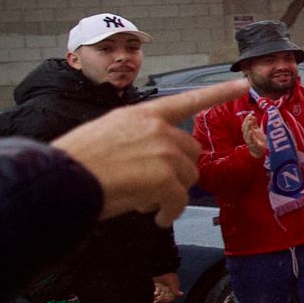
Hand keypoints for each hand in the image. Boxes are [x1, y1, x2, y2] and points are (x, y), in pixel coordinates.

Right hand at [51, 78, 249, 224]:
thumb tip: (151, 162)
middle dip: (177, 171)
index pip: (187, 100)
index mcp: (141, 114)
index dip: (218, 93)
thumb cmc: (76, 163)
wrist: (59, 180)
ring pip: (188, 177)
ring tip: (142, 199)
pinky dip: (169, 213)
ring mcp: (163, 152)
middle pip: (190, 152)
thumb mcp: (106, 135)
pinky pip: (179, 201)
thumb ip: (137, 140)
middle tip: (150, 186)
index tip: (244, 84)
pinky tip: (155, 217)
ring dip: (171, 193)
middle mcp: (156, 128)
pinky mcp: (165, 178)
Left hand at [153, 273, 180, 302]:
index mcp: (174, 289)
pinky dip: (155, 294)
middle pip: (165, 297)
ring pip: (160, 295)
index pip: (170, 297)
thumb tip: (182, 294)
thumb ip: (176, 290)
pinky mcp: (158, 285)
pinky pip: (157, 291)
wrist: (161, 268)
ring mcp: (163, 287)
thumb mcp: (172, 283)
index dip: (166, 300)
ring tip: (153, 301)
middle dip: (160, 300)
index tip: (161, 301)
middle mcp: (169, 289)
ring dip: (157, 298)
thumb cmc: (169, 275)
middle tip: (155, 302)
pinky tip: (153, 295)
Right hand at [242, 112, 267, 159]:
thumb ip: (254, 124)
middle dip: (247, 121)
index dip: (247, 119)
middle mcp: (247, 135)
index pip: (245, 124)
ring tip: (250, 121)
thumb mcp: (257, 130)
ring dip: (248, 127)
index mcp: (248, 131)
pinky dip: (250, 135)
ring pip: (246, 133)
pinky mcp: (252, 145)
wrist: (261, 150)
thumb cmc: (258, 139)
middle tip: (250, 117)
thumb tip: (252, 116)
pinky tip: (251, 131)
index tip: (250, 114)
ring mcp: (249, 140)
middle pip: (244, 127)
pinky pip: (250, 139)